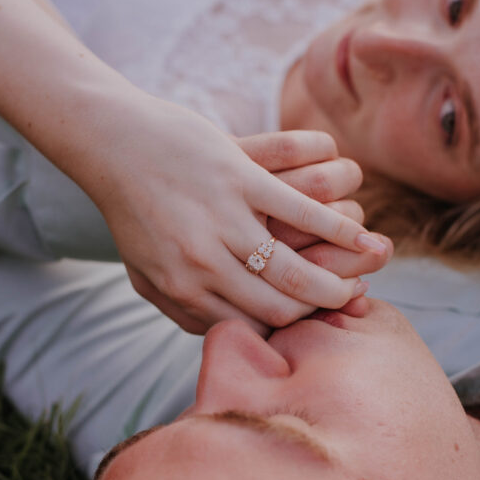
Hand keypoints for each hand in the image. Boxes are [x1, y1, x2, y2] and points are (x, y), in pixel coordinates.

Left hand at [87, 96, 388, 334]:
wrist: (115, 141)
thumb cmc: (133, 212)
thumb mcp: (144, 273)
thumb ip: (183, 310)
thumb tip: (226, 338)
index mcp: (183, 290)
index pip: (252, 328)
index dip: (292, 329)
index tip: (317, 319)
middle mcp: (204, 264)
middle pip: (281, 308)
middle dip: (322, 310)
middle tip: (350, 298)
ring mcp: (223, 220)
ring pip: (296, 272)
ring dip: (338, 280)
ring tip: (364, 274)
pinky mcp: (241, 178)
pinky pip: (304, 212)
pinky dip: (339, 229)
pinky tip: (362, 237)